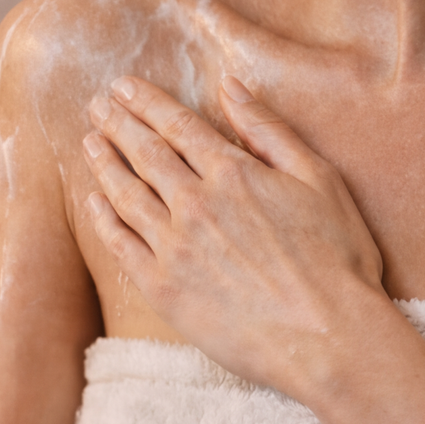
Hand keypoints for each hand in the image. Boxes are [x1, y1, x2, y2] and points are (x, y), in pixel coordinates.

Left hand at [80, 74, 388, 401]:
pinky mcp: (163, 289)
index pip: (178, 127)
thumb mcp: (318, 179)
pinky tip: (93, 202)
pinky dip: (103, 219)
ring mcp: (174, 248)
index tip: (123, 87)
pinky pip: (121, 245)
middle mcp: (195, 205)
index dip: (147, 103)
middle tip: (97, 106)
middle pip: (145, 154)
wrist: (326, 336)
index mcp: (233, 174)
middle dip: (118, 125)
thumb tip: (231, 87)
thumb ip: (269, 131)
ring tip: (89, 143)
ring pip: (126, 195)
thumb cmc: (335, 260)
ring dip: (104, 164)